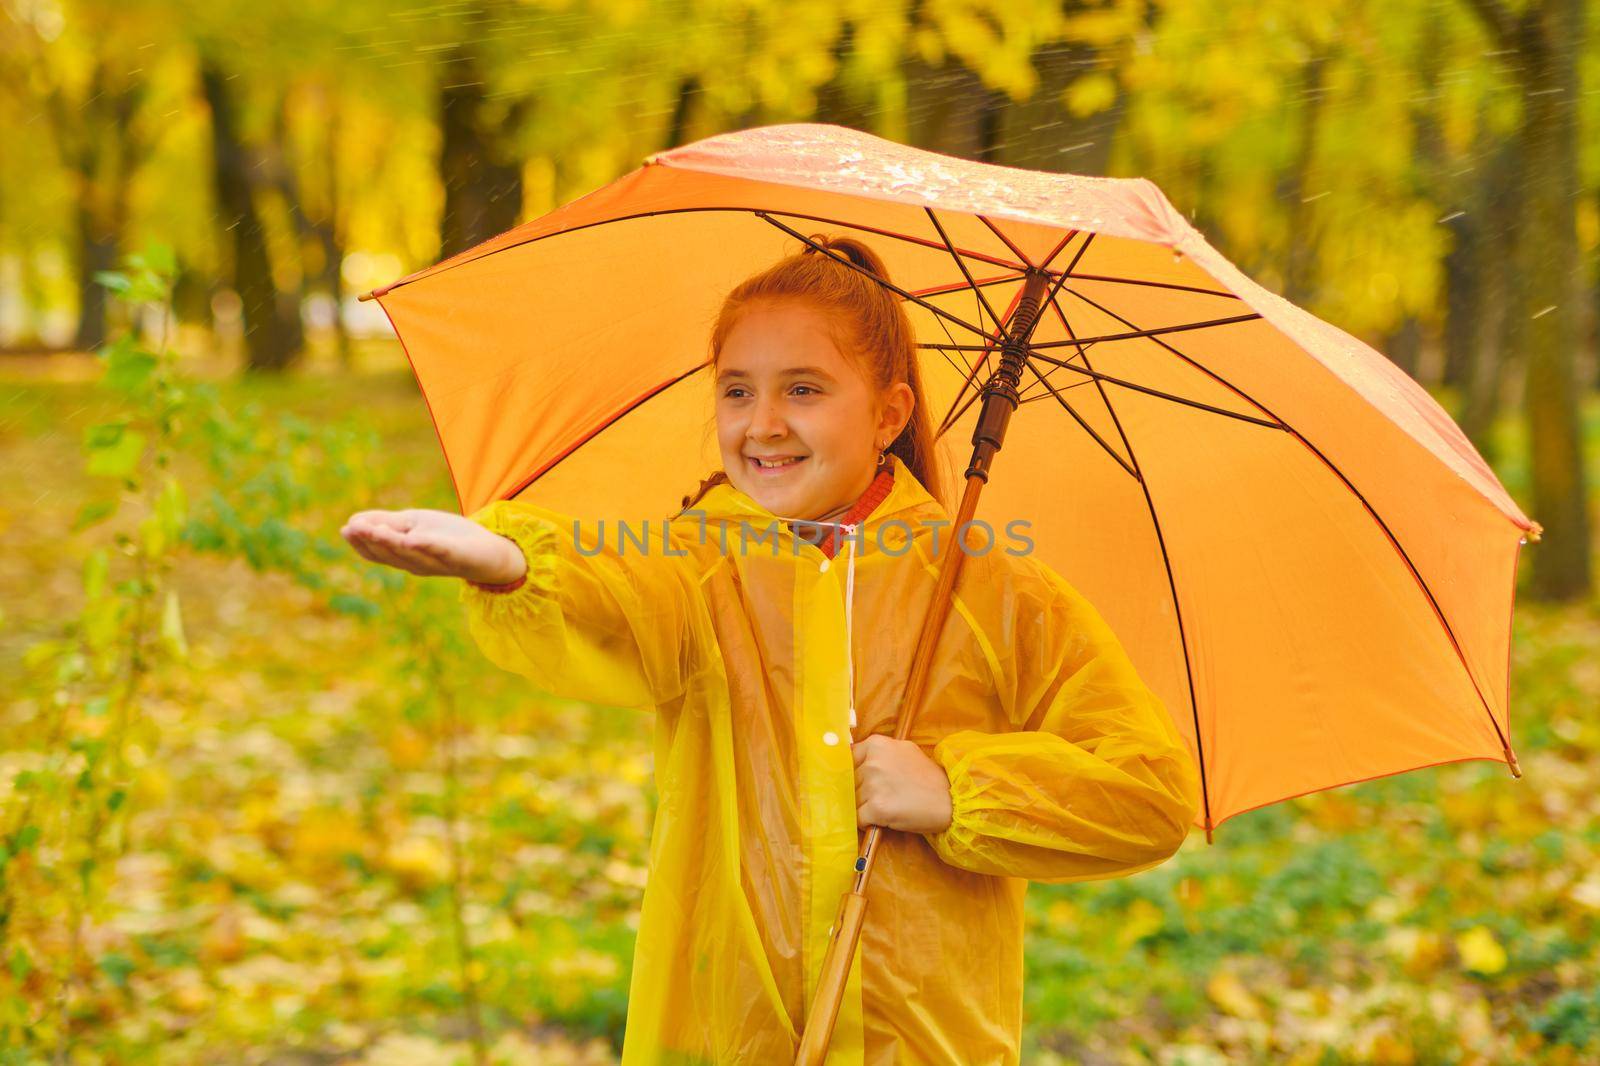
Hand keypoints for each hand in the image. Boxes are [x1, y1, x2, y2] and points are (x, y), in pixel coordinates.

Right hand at [341, 508, 526, 584]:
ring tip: (374, 529)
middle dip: (370, 540)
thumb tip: (353, 521)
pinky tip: (412, 538)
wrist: (490, 551)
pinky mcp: (457, 556)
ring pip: (409, 553)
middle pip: (390, 553)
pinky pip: (440, 551)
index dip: (361, 542)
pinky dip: (426, 546)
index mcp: (404, 556)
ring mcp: (436, 562)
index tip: (346, 529)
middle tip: (353, 528)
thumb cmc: (449, 536)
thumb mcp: (415, 524)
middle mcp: (416, 563)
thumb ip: (387, 524)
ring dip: (390, 541)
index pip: (378, 552)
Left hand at [851, 734, 952, 834]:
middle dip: (860, 792)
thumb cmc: (927, 778)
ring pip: (852, 801)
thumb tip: (851, 757)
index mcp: (876, 744)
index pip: (848, 761)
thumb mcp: (903, 751)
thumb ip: (879, 753)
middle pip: (849, 782)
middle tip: (884, 796)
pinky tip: (884, 819)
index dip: (856, 775)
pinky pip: (858, 818)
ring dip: (865, 808)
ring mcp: (874, 785)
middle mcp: (872, 762)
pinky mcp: (877, 808)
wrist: (951, 800)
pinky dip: (867, 822)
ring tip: (888, 806)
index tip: (865, 782)